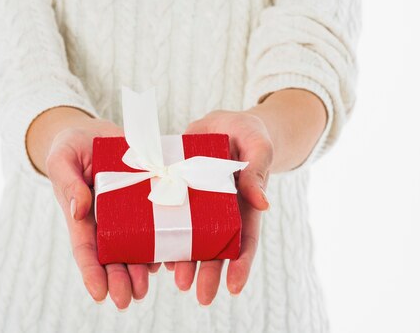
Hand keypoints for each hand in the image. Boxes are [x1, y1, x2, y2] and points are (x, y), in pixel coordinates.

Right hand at [45, 119, 161, 307]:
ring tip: (149, 284)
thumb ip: (67, 183)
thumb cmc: (71, 147)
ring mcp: (127, 209)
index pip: (85, 249)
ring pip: (136, 244)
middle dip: (120, 279)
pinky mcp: (146, 195)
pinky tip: (171, 253)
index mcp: (82, 215)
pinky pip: (156, 219)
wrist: (93, 131)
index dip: (91, 272)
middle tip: (130, 298)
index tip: (100, 294)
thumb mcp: (62, 159)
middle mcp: (105, 219)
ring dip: (142, 267)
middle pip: (112, 255)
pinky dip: (163, 237)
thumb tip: (78, 209)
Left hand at [164, 109, 272, 304]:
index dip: (241, 264)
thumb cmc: (249, 135)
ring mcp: (198, 200)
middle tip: (201, 295)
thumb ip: (257, 171)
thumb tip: (264, 203)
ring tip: (176, 279)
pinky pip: (169, 211)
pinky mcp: (177, 185)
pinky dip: (163, 231)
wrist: (224, 122)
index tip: (233, 288)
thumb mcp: (258, 147)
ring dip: (184, 259)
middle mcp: (220, 209)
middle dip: (209, 271)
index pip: (245, 239)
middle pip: (216, 246)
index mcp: (244, 204)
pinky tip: (155, 249)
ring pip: (190, 235)